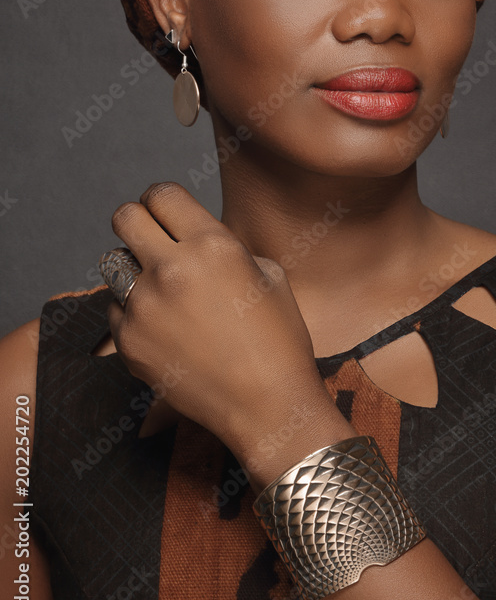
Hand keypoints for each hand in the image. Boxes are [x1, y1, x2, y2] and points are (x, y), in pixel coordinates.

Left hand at [106, 181, 334, 472]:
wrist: (268, 405)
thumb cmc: (279, 338)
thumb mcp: (268, 273)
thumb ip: (224, 245)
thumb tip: (191, 237)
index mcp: (213, 245)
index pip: (162, 194)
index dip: (164, 200)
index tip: (168, 213)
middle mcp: (172, 270)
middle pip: (125, 216)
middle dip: (139, 222)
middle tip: (154, 240)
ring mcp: (144, 308)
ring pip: (113, 263)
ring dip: (133, 267)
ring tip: (160, 289)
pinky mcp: (128, 343)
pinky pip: (115, 309)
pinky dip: (133, 312)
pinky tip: (164, 328)